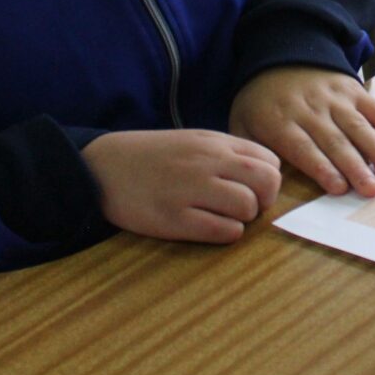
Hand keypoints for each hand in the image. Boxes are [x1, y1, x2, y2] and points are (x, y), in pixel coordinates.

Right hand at [80, 129, 280, 243]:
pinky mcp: (174, 219)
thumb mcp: (194, 141)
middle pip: (267, 182)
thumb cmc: (154, 157)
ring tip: (224, 217)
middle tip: (246, 207)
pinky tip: (211, 228)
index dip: (268, 179)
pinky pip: (222, 231)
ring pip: (247, 207)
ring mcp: (190, 190)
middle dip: (264, 200)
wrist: (104, 166)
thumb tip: (265, 174)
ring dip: (244, 219)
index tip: (252, 189)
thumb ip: (228, 152)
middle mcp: (207, 162)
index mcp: (215, 143)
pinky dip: (226, 233)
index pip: (270, 161)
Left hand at [229, 67, 374, 198]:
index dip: (322, 167)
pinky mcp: (353, 90)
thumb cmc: (260, 100)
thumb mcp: (241, 123)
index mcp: (280, 121)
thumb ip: (252, 152)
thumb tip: (264, 183)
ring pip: (358, 127)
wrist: (279, 52)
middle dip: (355, 167)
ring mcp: (334, 98)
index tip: (340, 188)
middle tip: (372, 191)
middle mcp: (310, 109)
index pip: (304, 147)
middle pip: (335, 141)